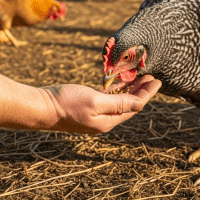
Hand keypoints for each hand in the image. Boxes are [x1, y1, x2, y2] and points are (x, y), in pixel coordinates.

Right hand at [42, 75, 160, 133]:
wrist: (41, 107)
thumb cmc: (67, 102)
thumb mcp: (95, 101)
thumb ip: (118, 103)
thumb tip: (140, 105)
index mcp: (108, 121)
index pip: (134, 107)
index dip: (147, 94)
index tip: (157, 82)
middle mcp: (104, 120)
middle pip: (129, 104)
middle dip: (141, 91)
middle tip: (152, 77)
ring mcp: (96, 115)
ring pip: (119, 101)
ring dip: (130, 89)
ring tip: (141, 77)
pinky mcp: (87, 108)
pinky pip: (108, 99)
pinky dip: (117, 90)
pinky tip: (120, 82)